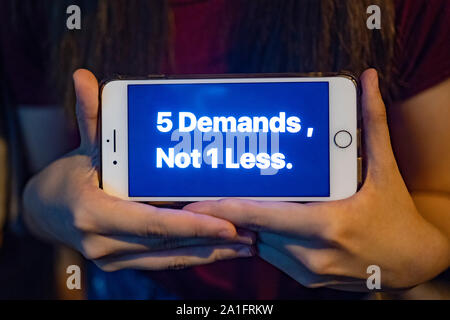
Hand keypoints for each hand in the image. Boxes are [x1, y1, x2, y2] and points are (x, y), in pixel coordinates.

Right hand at [23, 69, 253, 271]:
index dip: (191, 225)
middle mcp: (102, 243)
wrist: (47, 213)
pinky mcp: (122, 264)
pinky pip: (163, 262)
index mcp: (94, 213)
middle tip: (251, 234)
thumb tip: (85, 77)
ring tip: (247, 245)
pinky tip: (219, 250)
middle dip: (212, 241)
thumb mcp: (83, 148)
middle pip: (168, 244)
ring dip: (210, 253)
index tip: (227, 225)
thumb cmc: (70, 178)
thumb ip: (91, 117)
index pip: (151, 222)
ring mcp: (112, 259)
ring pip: (170, 259)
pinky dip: (193, 256)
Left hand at [185, 69, 449, 290]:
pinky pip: (273, 256)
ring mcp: (308, 271)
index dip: (223, 209)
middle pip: (255, 228)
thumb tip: (368, 81)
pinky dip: (268, 238)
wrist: (414, 265)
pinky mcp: (308, 280)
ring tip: (247, 204)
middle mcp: (311, 253)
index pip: (259, 216)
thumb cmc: (398, 218)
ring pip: (261, 244)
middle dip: (235, 212)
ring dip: (253, 224)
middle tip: (212, 193)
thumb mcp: (385, 171)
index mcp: (325, 225)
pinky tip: (274, 222)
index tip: (192, 203)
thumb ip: (373, 124)